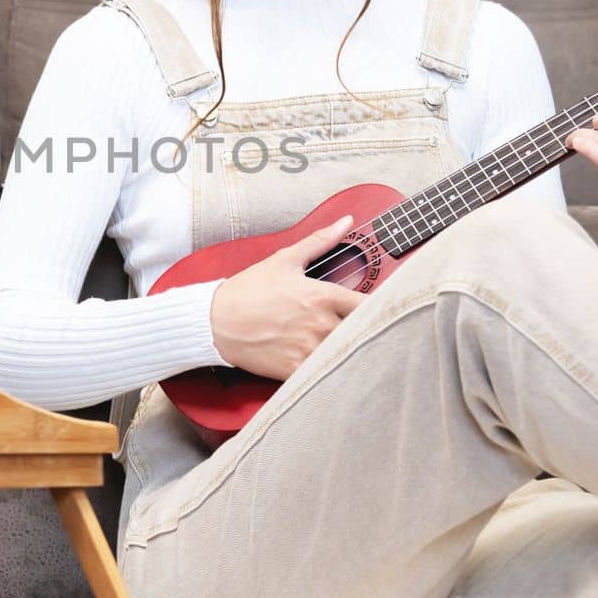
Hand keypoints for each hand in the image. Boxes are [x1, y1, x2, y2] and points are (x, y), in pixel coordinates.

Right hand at [208, 213, 367, 381]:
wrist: (215, 321)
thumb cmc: (249, 290)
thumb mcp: (284, 260)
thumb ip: (320, 241)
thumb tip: (345, 222)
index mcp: (322, 295)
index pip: (369, 305)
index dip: (380, 308)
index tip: (383, 309)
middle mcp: (319, 324)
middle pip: (362, 332)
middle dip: (365, 330)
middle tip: (369, 330)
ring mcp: (308, 349)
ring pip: (346, 355)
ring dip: (349, 351)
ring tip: (350, 348)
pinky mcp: (294, 370)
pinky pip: (324, 375)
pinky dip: (330, 371)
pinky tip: (329, 365)